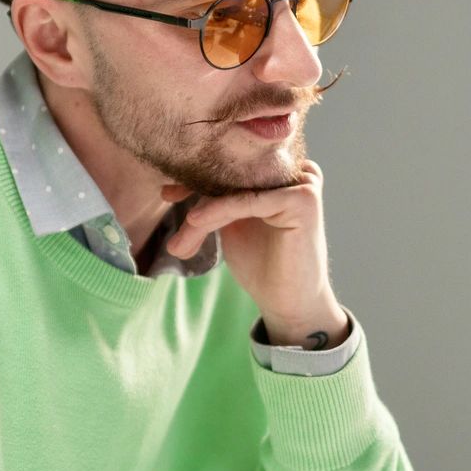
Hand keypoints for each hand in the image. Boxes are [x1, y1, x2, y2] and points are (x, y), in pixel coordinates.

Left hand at [161, 161, 347, 347]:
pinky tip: (194, 221)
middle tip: (167, 205)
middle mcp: (295, 170)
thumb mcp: (231, 225)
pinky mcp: (303, 198)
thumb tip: (170, 187)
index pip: (233, 167)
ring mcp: (303, 182)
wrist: (289, 303)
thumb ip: (214, 200)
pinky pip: (249, 200)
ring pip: (237, 189)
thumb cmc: (262, 266)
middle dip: (196, 196)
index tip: (167, 192)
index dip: (197, 178)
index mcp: (282, 172)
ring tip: (178, 241)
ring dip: (202, 213)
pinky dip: (219, 210)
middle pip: (234, 175)